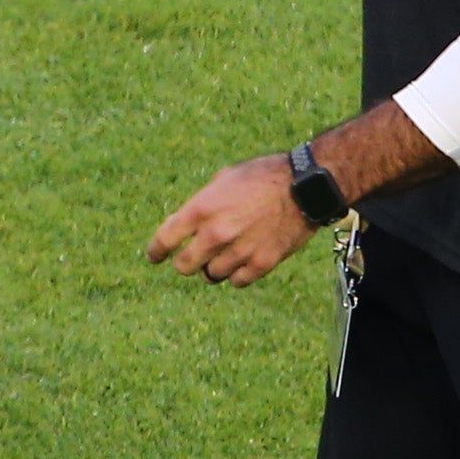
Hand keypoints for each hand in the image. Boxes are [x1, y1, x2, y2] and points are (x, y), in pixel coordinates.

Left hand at [147, 153, 313, 285]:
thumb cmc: (264, 176)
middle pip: (185, 266)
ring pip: (211, 276)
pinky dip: (236, 275)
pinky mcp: (261, 264)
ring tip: (226, 254)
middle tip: (194, 257)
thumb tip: (189, 223)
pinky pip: (236, 282)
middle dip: (186, 262)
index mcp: (202, 209)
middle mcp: (216, 234)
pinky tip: (243, 261)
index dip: (155, 251)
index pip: (165, 239)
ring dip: (214, 267)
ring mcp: (239, 252)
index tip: (154, 256)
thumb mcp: (225, 179)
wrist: (305, 187)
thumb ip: (203, 203)